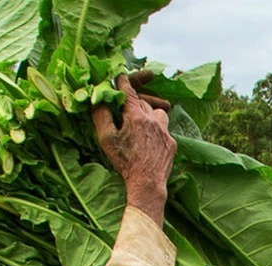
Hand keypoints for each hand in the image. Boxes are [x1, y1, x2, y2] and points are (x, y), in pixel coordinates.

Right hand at [93, 73, 176, 225]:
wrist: (147, 183)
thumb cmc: (124, 162)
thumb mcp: (106, 139)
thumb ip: (101, 116)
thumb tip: (99, 100)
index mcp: (136, 116)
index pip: (129, 93)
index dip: (123, 83)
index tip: (120, 76)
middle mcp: (153, 120)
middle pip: (143, 103)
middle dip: (134, 103)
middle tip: (125, 109)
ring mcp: (165, 132)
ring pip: (158, 113)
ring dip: (149, 114)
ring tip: (141, 123)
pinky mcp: (172, 143)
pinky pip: (164, 129)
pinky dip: (156, 130)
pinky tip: (150, 140)